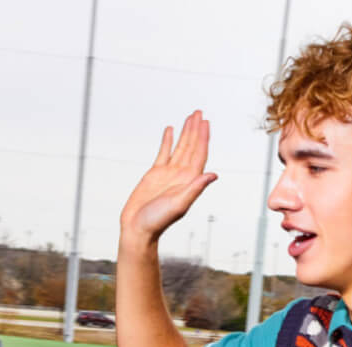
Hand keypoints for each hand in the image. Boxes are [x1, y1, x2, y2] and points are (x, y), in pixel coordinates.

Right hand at [119, 110, 217, 243]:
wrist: (138, 229)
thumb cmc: (158, 221)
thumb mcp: (179, 204)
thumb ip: (195, 188)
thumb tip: (213, 175)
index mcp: (189, 180)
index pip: (199, 153)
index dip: (203, 137)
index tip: (205, 122)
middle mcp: (181, 174)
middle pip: (192, 146)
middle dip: (196, 129)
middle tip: (199, 113)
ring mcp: (169, 173)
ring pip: (180, 147)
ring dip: (185, 132)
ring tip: (190, 117)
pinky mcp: (155, 174)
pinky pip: (164, 152)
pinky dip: (168, 141)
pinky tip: (170, 131)